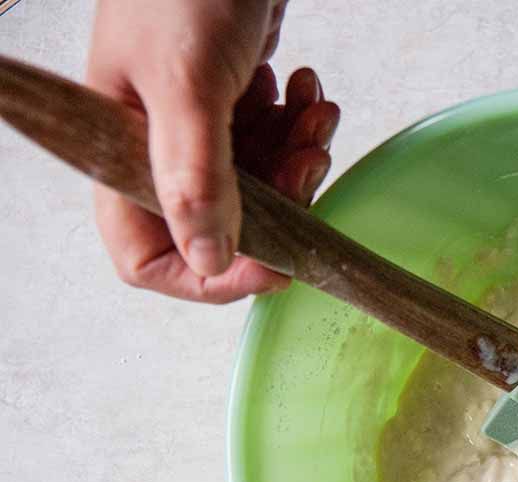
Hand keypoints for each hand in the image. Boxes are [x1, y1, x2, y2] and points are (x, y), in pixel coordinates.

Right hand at [86, 0, 339, 301]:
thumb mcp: (189, 83)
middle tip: (308, 161)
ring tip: (312, 114)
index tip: (277, 265)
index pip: (150, 257)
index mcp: (120, 154)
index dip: (213, 276)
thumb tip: (211, 262)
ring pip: (258, 186)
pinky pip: (272, 142)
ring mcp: (196, 125)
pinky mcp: (232, 100)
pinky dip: (298, 124)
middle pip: (222, 225)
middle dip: (279, 204)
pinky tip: (307, 88)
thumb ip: (196, 177)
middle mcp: (155, 148)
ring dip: (297, 158)